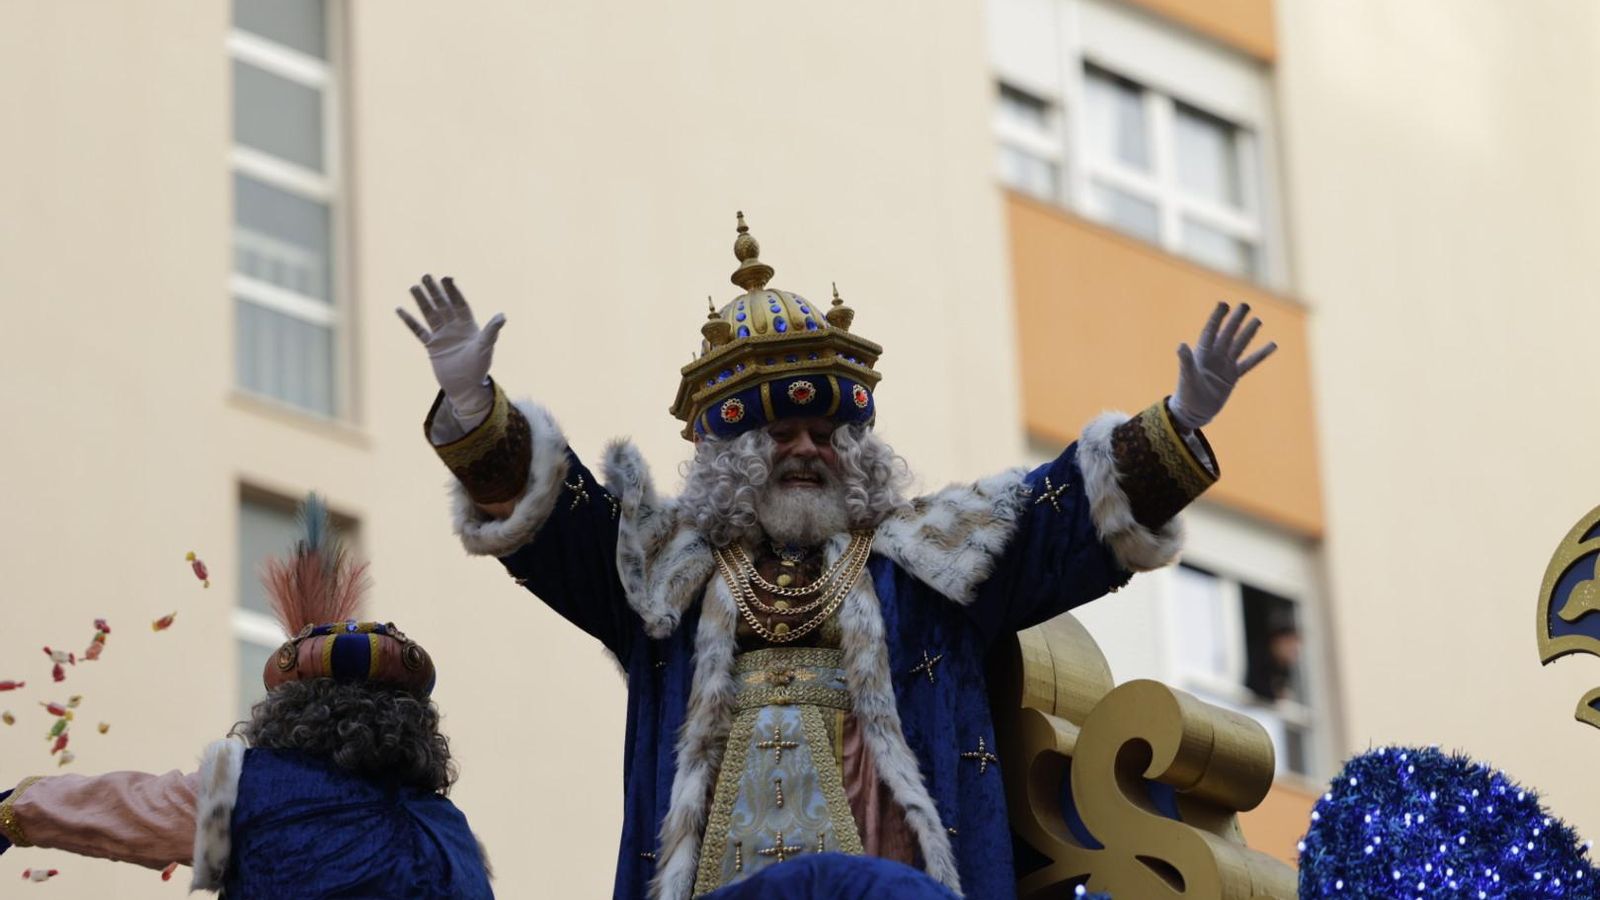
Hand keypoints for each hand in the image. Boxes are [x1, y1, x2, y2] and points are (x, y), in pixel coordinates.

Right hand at [396, 275, 505, 421]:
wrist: (465, 387)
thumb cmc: (479, 367)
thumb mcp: (486, 347)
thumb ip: (491, 330)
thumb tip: (502, 315)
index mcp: (468, 325)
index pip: (459, 304)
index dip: (453, 291)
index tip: (447, 278)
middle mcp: (454, 327)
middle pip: (442, 305)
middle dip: (435, 291)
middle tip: (426, 275)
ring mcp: (442, 336)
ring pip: (430, 314)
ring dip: (422, 301)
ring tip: (414, 287)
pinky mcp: (432, 347)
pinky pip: (418, 331)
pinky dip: (409, 321)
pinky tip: (400, 309)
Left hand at [1168, 301, 1275, 431]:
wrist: (1194, 412)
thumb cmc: (1187, 394)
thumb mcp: (1187, 377)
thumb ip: (1186, 361)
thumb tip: (1181, 345)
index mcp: (1202, 354)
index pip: (1210, 332)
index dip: (1216, 318)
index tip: (1224, 304)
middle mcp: (1215, 356)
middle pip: (1228, 334)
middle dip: (1235, 320)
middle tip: (1245, 305)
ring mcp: (1225, 365)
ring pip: (1239, 345)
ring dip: (1248, 333)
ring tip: (1257, 320)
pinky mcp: (1233, 376)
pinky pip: (1249, 363)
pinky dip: (1260, 355)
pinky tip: (1272, 345)